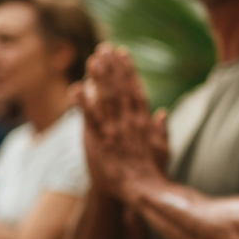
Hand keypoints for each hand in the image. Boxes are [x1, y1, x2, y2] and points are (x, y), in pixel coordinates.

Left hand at [73, 44, 162, 201]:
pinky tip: (75, 89)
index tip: (123, 53)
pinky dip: (82, 103)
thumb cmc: (152, 172)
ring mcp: (115, 130)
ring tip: (92, 59)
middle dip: (112, 67)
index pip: (135, 89)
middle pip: (120, 88)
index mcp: (143, 121)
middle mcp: (129, 121)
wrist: (141, 190)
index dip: (128, 70)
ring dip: (99, 77)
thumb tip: (162, 112)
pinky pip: (89, 119)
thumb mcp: (163, 149)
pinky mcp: (100, 141)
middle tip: (103, 48)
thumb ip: (161, 130)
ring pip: (106, 98)